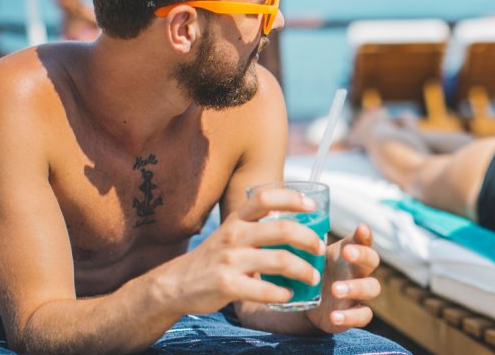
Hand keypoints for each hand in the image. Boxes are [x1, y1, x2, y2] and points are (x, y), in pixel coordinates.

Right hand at [152, 188, 324, 316]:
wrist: (175, 284)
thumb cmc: (213, 258)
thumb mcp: (230, 233)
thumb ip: (255, 225)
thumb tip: (294, 220)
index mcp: (236, 220)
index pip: (266, 198)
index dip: (292, 199)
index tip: (312, 206)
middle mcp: (234, 235)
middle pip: (283, 229)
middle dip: (309, 239)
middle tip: (320, 248)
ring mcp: (230, 261)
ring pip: (280, 260)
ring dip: (304, 270)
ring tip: (313, 277)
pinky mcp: (227, 285)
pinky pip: (264, 290)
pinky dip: (282, 294)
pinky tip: (289, 295)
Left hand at [305, 224, 380, 332]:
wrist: (306, 300)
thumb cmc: (312, 268)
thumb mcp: (310, 254)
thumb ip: (308, 241)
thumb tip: (291, 218)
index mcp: (348, 252)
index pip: (363, 240)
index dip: (365, 234)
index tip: (361, 228)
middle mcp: (358, 270)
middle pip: (372, 260)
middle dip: (363, 255)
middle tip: (348, 253)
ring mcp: (358, 292)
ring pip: (372, 287)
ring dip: (356, 287)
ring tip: (334, 289)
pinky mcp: (354, 313)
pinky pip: (364, 315)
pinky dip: (351, 316)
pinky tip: (334, 316)